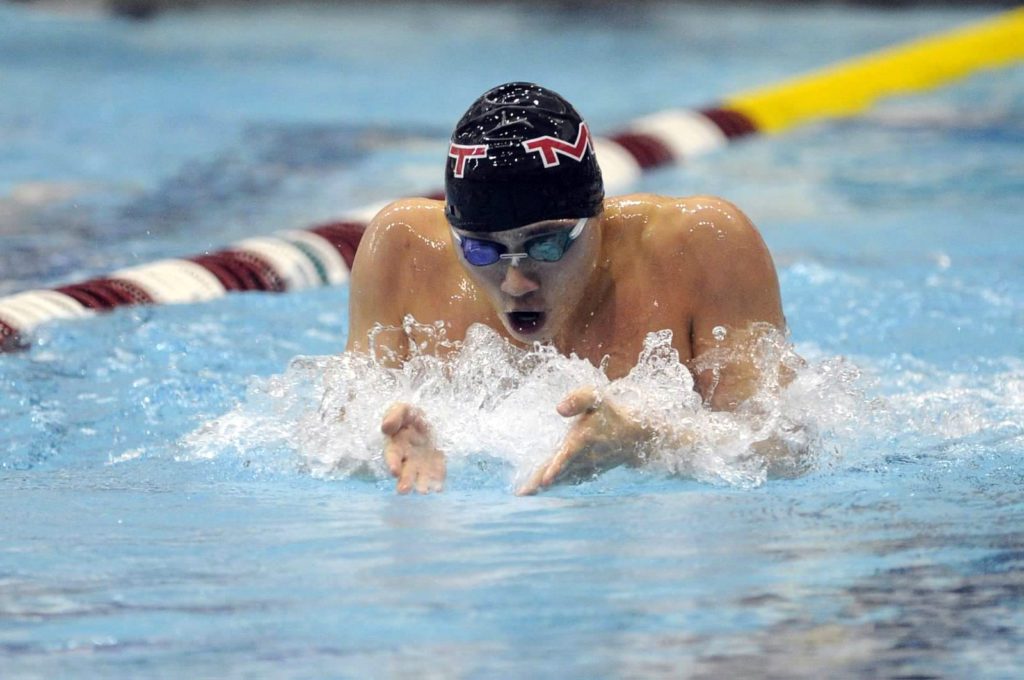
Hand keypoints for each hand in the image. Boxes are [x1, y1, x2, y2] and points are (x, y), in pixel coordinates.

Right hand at [380, 402, 445, 493]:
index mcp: (396, 445)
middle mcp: (408, 458)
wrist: (427, 421)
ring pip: (421, 476)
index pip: (393, 455)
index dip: (393, 463)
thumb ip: (394, 416)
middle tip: (404, 490)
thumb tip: (386, 427)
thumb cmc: (410, 417)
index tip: (394, 471)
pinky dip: (437, 480)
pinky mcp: (436, 464)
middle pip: (405, 471)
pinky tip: (439, 487)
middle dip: (405, 481)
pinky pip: (437, 473)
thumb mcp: (402, 410)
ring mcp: (422, 463)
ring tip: (424, 491)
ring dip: (422, 484)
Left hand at [517, 387, 651, 495]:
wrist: (635, 436)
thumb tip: (559, 408)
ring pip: (563, 478)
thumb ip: (578, 399)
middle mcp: (585, 456)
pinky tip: (542, 491)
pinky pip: (570, 480)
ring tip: (525, 494)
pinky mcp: (588, 472)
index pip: (568, 454)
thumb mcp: (597, 398)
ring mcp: (587, 467)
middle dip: (541, 482)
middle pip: (560, 471)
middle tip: (522, 494)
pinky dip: (556, 486)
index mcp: (584, 438)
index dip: (557, 466)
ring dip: (545, 487)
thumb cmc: (611, 414)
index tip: (545, 480)